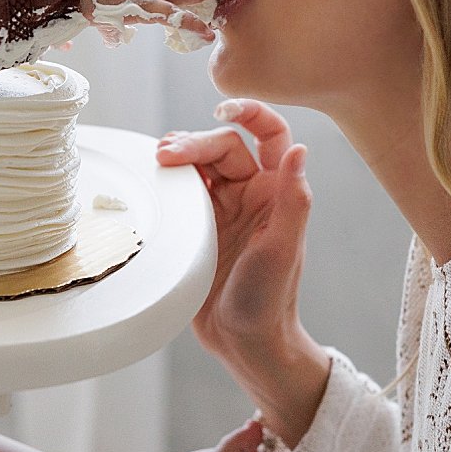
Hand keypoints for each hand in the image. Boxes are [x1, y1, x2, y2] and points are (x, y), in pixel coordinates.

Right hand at [156, 99, 331, 438]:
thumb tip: (300, 150)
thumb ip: (293, 200)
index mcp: (276, 192)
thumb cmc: (269, 300)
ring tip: (156, 162)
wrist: (244, 344)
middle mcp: (251, 194)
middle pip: (222, 147)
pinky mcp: (198, 228)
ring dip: (178, 158)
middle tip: (165, 157)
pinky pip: (180, 192)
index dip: (250, 112)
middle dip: (195, 142)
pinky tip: (150, 181)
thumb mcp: (282, 249)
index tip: (222, 108)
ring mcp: (223, 210)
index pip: (268, 134)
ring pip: (198, 166)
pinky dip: (165, 181)